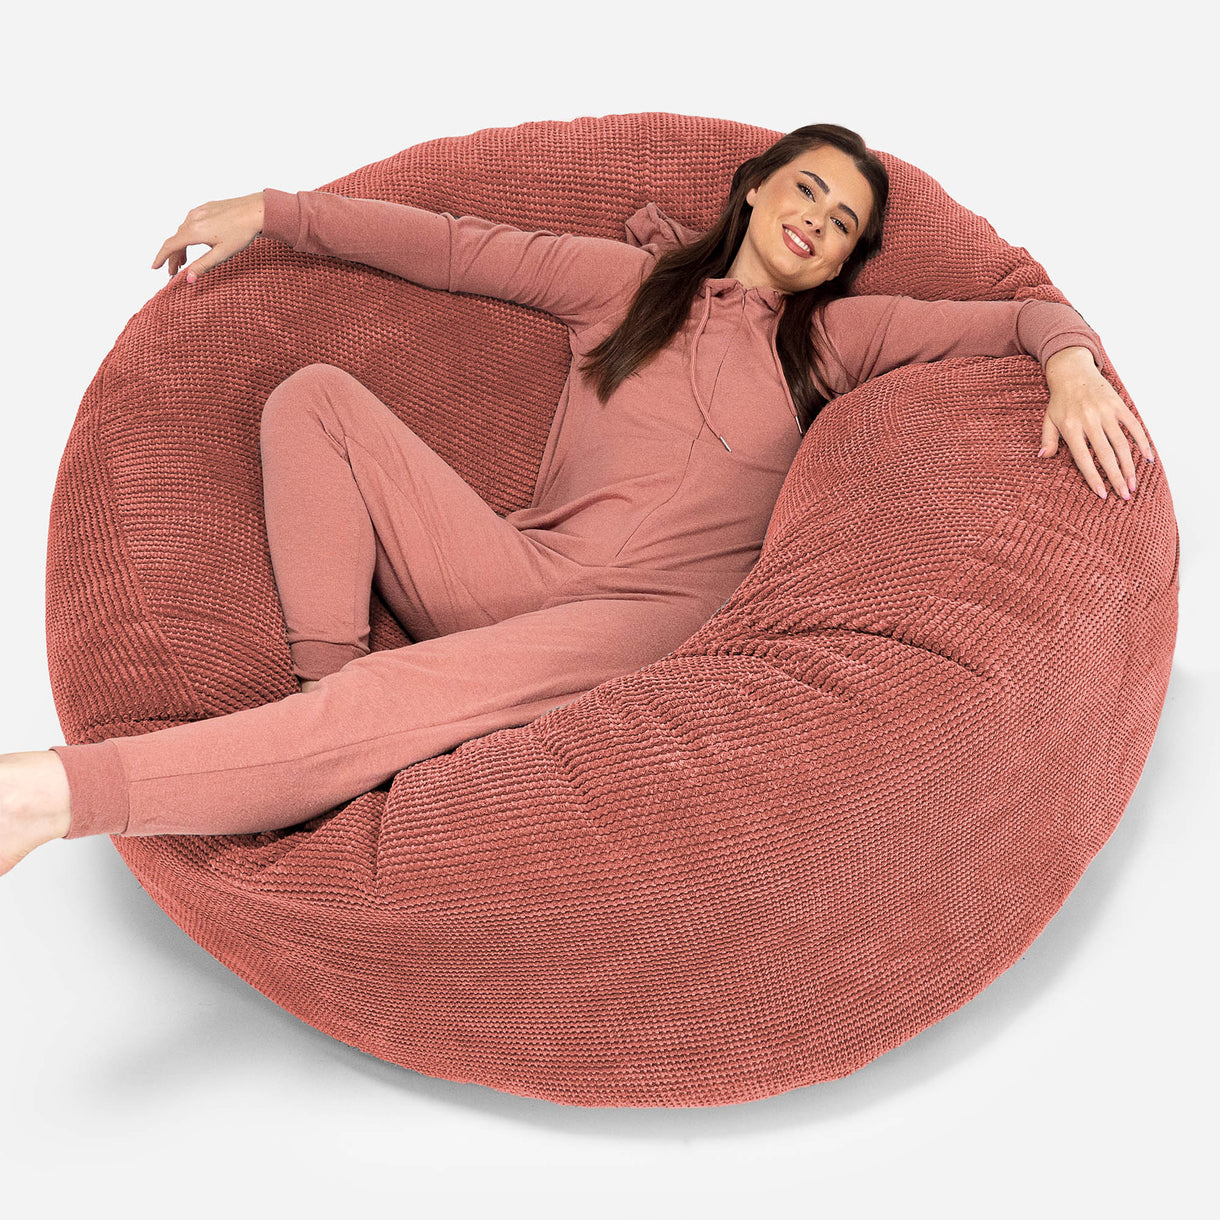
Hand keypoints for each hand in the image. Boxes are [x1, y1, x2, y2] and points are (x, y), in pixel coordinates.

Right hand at [150, 191, 264, 281]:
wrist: (255, 211)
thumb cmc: (242, 233)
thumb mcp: (222, 254)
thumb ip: (203, 265)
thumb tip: (188, 279)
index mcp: (194, 231)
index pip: (170, 246)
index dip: (161, 258)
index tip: (154, 267)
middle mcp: (192, 219)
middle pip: (176, 240)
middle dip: (173, 257)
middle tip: (173, 272)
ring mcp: (198, 211)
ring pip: (183, 231)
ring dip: (181, 246)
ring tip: (184, 260)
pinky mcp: (205, 207)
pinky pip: (191, 222)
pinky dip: (189, 235)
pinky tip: (196, 242)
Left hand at [1039, 346, 1153, 499]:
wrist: (1072, 371)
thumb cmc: (1060, 401)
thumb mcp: (1048, 420)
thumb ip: (1047, 439)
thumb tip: (1042, 458)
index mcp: (1071, 427)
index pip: (1083, 459)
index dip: (1093, 478)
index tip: (1102, 495)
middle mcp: (1089, 420)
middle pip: (1106, 454)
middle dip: (1115, 477)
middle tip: (1124, 495)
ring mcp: (1106, 412)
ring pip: (1122, 443)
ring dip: (1129, 465)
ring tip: (1133, 484)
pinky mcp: (1119, 405)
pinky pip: (1134, 426)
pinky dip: (1143, 442)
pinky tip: (1148, 457)